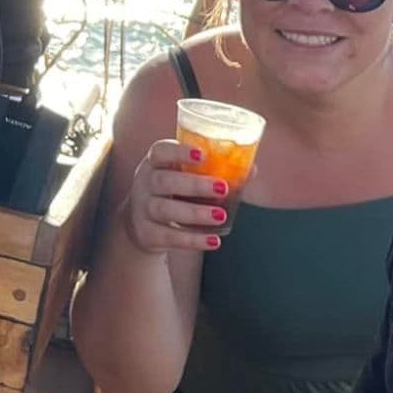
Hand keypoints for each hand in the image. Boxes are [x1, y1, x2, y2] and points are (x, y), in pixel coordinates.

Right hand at [122, 138, 237, 255]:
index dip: (179, 151)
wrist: (141, 224)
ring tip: (221, 215)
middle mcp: (144, 182)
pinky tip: (213, 241)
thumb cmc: (172, 193)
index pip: (160, 151)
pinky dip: (192, 240)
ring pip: (164, 209)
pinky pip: (168, 236)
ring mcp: (142, 209)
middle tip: (222, 188)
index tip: (203, 154)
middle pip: (163, 181)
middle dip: (194, 184)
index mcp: (154, 162)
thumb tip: (251, 169)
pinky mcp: (146, 233)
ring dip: (195, 212)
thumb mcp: (183, 178)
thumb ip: (213, 172)